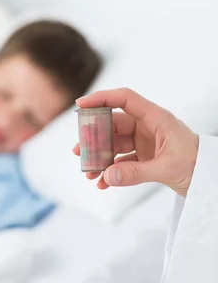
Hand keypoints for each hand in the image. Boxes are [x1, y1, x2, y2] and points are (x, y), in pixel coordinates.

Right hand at [73, 88, 198, 195]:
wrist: (212, 181)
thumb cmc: (198, 166)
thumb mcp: (167, 169)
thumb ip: (135, 172)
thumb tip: (106, 176)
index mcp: (156, 118)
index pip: (124, 99)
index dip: (102, 98)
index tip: (81, 104)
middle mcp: (148, 127)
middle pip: (114, 124)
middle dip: (95, 137)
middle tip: (79, 150)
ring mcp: (146, 142)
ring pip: (115, 145)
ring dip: (100, 158)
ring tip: (88, 172)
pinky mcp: (146, 157)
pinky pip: (123, 162)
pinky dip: (112, 172)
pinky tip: (103, 183)